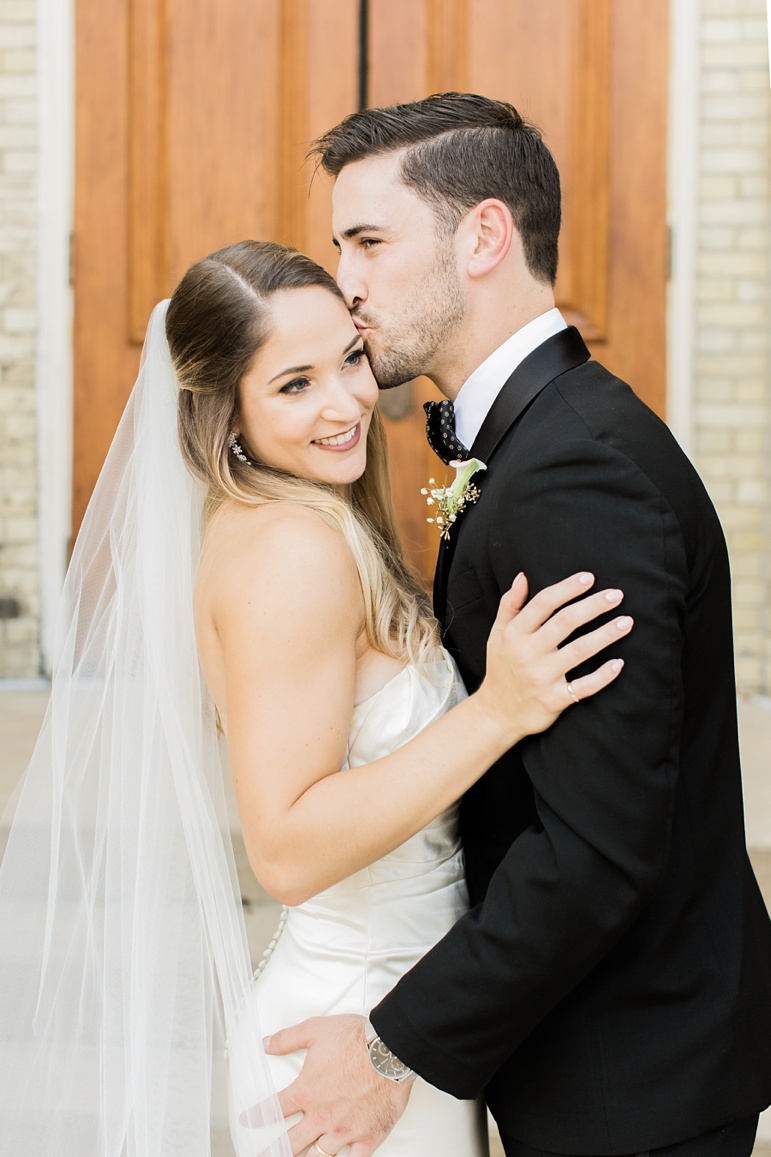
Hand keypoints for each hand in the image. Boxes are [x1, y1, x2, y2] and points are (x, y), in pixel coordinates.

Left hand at [265, 1014, 411, 1156]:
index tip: (248, 1121)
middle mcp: (321, 1116)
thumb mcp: (315, 1030)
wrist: (389, 1050)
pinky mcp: (367, 1137)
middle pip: (290, 1143)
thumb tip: (266, 1043)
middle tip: (263, 1155)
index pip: (275, 1108)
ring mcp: (344, 1130)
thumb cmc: (356, 1040)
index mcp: (306, 1091)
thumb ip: (287, 1039)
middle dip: (273, 1152)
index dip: (258, 1116)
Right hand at [477, 571, 631, 745]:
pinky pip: (583, 687)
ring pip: (579, 651)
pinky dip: (603, 676)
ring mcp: (542, 677)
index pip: (543, 603)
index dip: (567, 588)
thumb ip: (509, 604)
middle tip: (616, 595)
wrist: (496, 713)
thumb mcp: (498, 634)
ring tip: (626, 622)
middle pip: (565, 622)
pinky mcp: (554, 699)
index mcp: (514, 634)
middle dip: (593, 606)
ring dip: (606, 635)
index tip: (589, 578)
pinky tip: (619, 663)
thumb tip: (522, 576)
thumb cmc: (502, 668)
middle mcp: (528, 653)